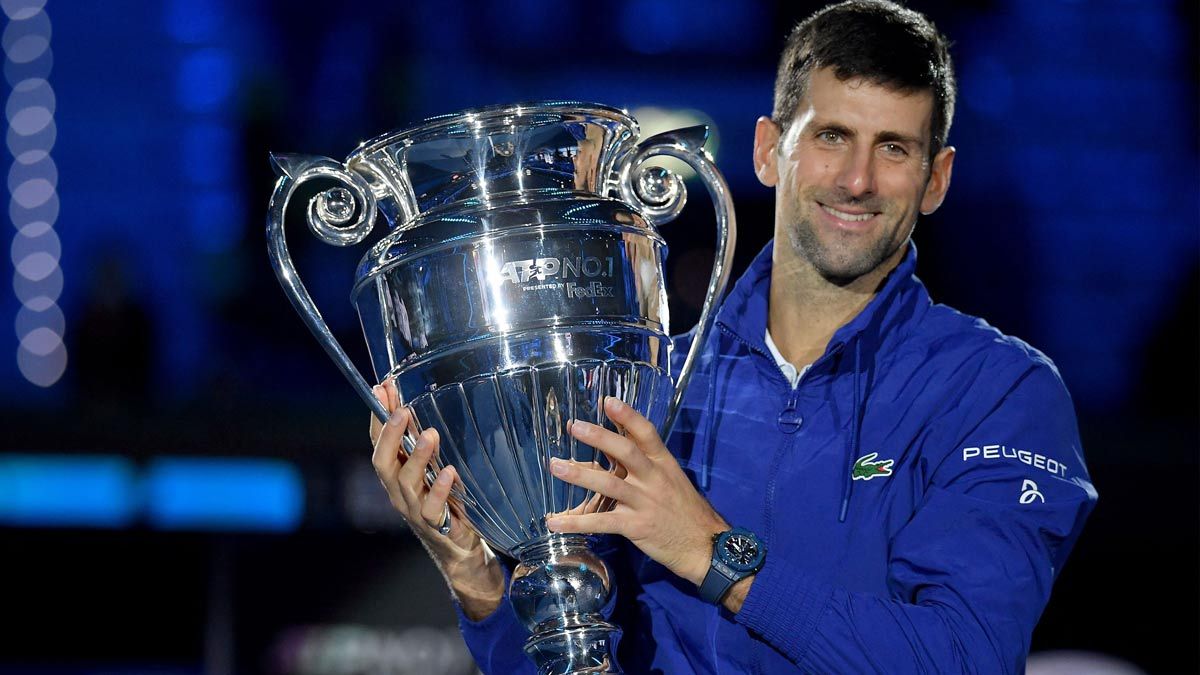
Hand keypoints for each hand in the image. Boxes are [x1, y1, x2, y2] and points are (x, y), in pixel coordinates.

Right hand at [370, 379, 503, 618]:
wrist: (460, 547)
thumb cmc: (446, 499)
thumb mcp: (433, 466)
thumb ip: (424, 440)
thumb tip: (421, 398)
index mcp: (395, 473)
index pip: (378, 441)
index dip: (378, 416)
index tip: (383, 388)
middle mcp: (398, 490)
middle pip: (383, 462)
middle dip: (390, 435)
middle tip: (402, 410)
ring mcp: (414, 508)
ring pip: (406, 482)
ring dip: (417, 457)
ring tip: (430, 434)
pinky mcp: (435, 524)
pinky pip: (432, 508)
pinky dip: (439, 489)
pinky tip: (450, 472)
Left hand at [545, 396, 728, 586]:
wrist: (704, 545)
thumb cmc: (684, 509)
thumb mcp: (669, 479)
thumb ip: (642, 464)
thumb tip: (609, 447)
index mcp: (663, 463)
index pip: (646, 433)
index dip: (627, 416)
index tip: (607, 401)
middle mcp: (653, 479)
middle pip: (626, 452)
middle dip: (599, 437)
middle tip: (574, 426)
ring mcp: (644, 502)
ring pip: (610, 484)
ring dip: (580, 475)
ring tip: (555, 466)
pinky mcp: (636, 526)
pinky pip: (602, 522)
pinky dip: (576, 522)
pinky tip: (554, 522)